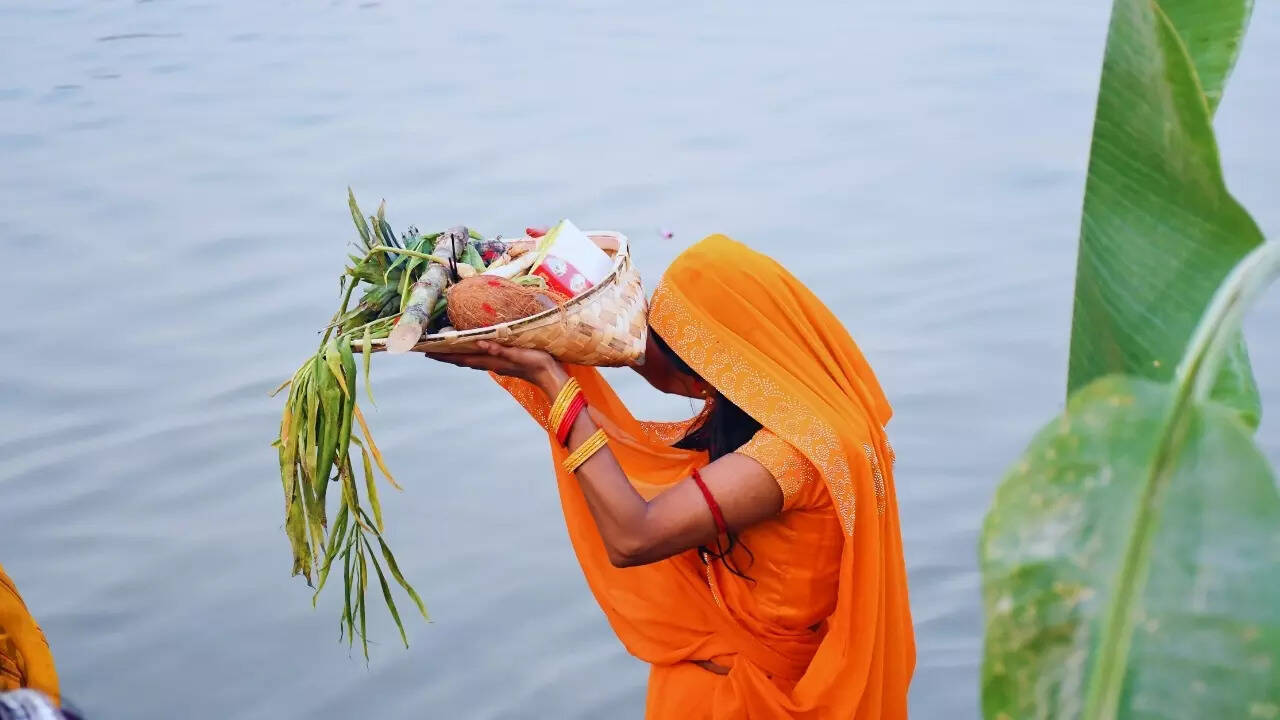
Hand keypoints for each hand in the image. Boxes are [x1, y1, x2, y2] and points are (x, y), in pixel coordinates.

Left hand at [425, 341, 567, 394]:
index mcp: (492, 361)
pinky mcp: (504, 363)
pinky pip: (481, 359)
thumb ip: (500, 350)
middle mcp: (491, 364)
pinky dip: (471, 355)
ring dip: (457, 357)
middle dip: (447, 357)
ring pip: (471, 361)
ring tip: (446, 352)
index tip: (428, 354)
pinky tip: (473, 352)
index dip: (445, 356)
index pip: (463, 358)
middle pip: (463, 360)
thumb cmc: (537, 363)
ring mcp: (497, 365)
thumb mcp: (519, 353)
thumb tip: (480, 344)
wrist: (551, 377)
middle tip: (430, 352)